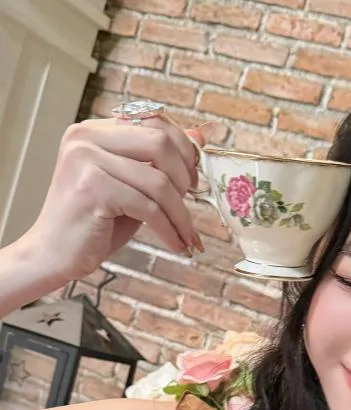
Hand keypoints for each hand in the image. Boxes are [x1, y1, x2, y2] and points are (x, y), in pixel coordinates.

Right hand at [24, 116, 209, 283]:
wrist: (55, 254)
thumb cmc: (94, 222)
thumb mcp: (132, 186)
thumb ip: (159, 161)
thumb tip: (200, 134)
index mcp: (94, 130)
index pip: (152, 120)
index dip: (183, 147)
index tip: (193, 178)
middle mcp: (86, 137)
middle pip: (160, 143)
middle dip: (185, 177)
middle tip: (191, 202)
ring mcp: (86, 160)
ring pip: (158, 181)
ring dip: (180, 213)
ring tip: (186, 234)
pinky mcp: (93, 189)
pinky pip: (148, 207)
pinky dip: (168, 229)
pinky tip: (175, 244)